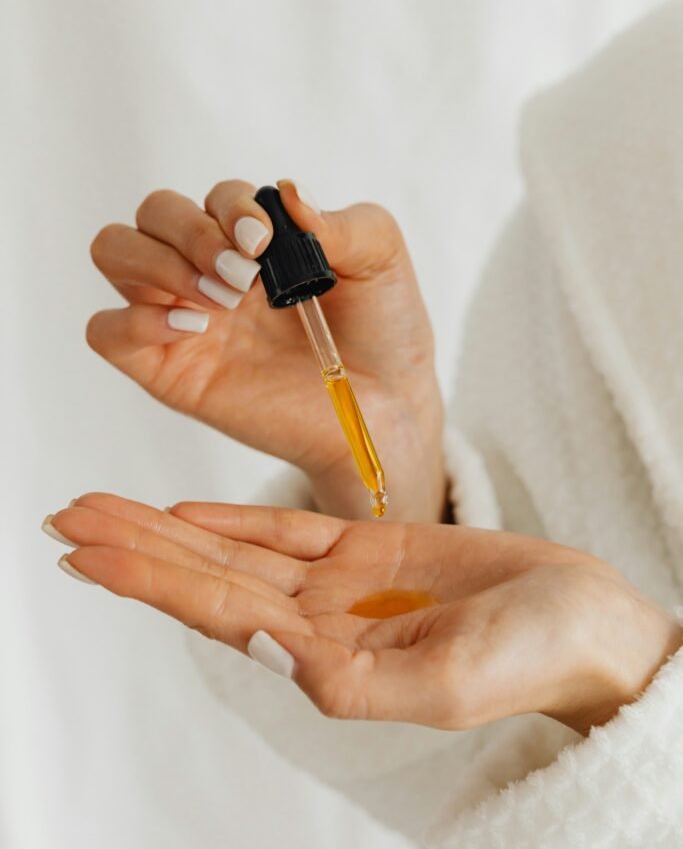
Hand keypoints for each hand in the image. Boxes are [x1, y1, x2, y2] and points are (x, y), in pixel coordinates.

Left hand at [47, 495, 681, 733]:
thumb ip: (356, 678)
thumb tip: (269, 650)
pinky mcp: (368, 550)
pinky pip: (287, 529)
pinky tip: (188, 509)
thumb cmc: (531, 657)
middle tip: (64, 514)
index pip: (214, 610)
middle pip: (205, 575)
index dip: (146, 576)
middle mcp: (318, 622)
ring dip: (167, 525)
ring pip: (234, 547)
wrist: (582, 622)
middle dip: (132, 544)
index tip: (83, 548)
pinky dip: (234, 516)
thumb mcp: (448, 682)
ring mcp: (339, 585)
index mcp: (327, 661)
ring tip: (104, 505)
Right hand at [87, 180, 444, 521]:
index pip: (211, 198)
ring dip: (158, 262)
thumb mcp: (380, 258)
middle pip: (153, 213)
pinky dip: (133, 319)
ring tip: (222, 299)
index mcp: (254, 241)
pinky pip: (107, 331)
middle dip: (192, 230)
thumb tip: (289, 193)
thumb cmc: (382, 330)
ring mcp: (186, 317)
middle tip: (245, 275)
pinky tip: (195, 328)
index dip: (232, 208)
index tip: (266, 241)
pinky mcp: (169, 370)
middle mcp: (211, 270)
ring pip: (116, 251)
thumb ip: (341, 221)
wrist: (386, 408)